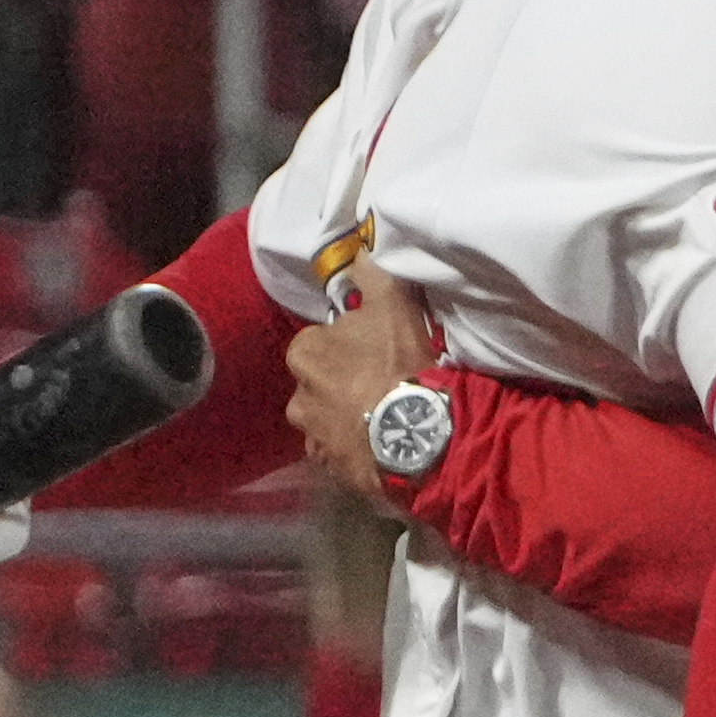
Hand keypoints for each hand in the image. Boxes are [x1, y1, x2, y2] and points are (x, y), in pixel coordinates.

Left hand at [285, 264, 441, 497]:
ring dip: (346, 418)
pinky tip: (380, 444)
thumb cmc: (399, 364)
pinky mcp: (331, 470)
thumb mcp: (391, 304)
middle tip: (379, 384)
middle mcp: (297, 398)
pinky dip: (354, 448)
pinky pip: (339, 453)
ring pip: (326, 421)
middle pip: (318, 384)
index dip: (346, 346)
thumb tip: (358, 246)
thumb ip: (371, 274)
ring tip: (381, 418)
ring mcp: (313, 439)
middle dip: (340, 384)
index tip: (373, 351)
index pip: (317, 343)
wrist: (417, 435)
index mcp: (304, 354)